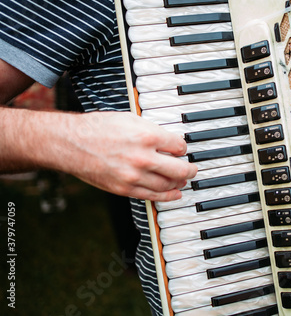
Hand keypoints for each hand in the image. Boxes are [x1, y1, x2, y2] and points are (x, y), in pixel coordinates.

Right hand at [60, 111, 197, 200]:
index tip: (181, 149)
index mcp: (147, 136)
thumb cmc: (98, 128)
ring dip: (180, 183)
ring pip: (168, 185)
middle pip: (179, 169)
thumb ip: (153, 131)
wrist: (72, 143)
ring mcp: (134, 176)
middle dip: (190, 170)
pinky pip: (153, 196)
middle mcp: (143, 158)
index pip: (179, 146)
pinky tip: (175, 194)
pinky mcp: (125, 189)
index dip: (183, 148)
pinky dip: (168, 197)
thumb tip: (170, 141)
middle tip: (193, 169)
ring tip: (183, 180)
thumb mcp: (131, 119)